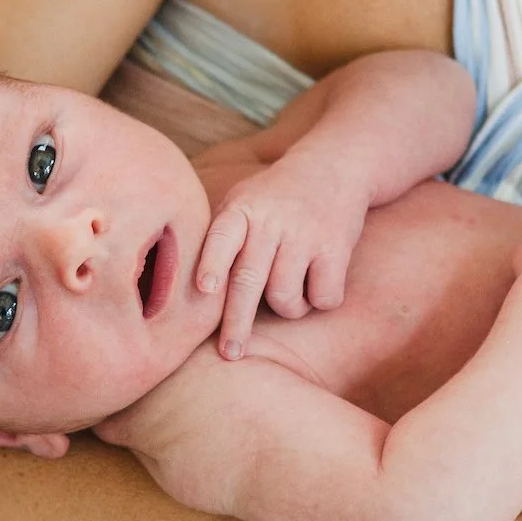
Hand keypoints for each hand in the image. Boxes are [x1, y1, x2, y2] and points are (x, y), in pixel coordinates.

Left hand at [195, 152, 368, 358]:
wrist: (334, 166)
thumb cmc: (275, 198)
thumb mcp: (242, 201)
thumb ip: (219, 238)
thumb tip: (185, 295)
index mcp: (241, 210)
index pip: (222, 237)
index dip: (213, 263)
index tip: (205, 288)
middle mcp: (270, 221)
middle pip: (249, 280)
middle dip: (237, 322)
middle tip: (230, 353)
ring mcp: (304, 234)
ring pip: (285, 297)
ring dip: (287, 307)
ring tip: (290, 290)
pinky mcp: (336, 247)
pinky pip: (323, 297)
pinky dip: (320, 300)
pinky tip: (319, 280)